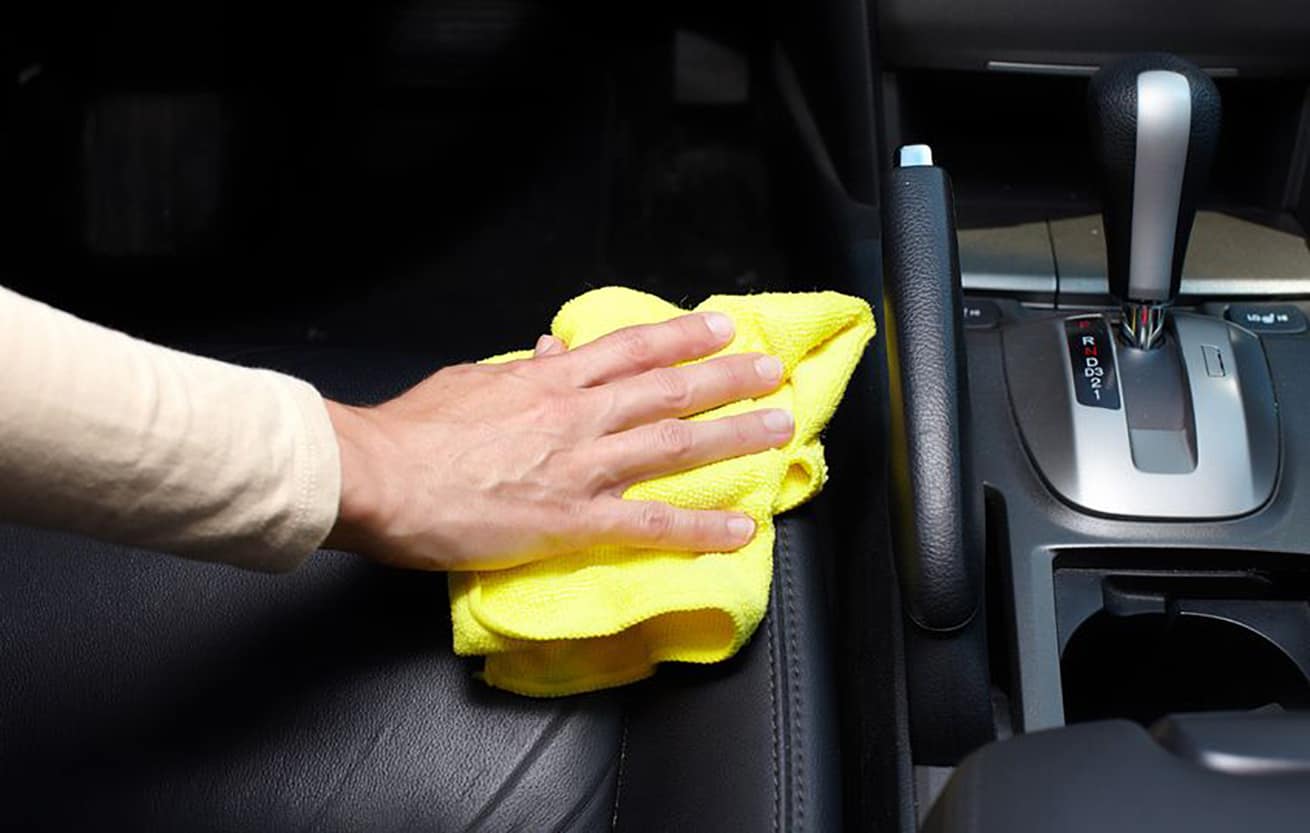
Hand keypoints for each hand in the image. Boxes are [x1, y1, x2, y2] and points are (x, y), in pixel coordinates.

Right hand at [322, 312, 792, 570]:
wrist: (377, 475)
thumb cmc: (412, 431)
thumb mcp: (470, 381)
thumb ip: (519, 369)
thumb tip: (550, 350)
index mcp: (549, 379)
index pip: (631, 350)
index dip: (682, 337)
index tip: (721, 329)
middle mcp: (578, 416)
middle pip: (668, 391)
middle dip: (727, 379)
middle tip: (771, 373)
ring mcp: (581, 468)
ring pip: (674, 447)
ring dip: (733, 436)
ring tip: (778, 430)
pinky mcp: (573, 521)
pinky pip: (651, 525)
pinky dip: (701, 527)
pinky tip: (741, 528)